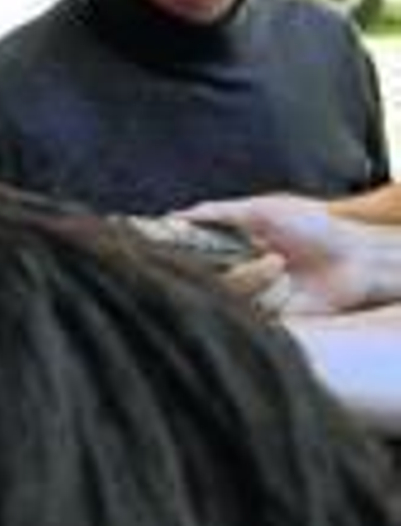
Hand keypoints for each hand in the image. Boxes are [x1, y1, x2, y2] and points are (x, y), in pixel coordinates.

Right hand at [180, 195, 380, 315]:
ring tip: (281, 265)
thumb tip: (178, 215)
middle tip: (262, 255)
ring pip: (229, 295)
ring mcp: (255, 294)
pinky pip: (254, 313)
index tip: (167, 251)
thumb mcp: (263, 209)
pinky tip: (290, 286)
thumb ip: (219, 212)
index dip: (179, 254)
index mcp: (232, 244)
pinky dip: (271, 296)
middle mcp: (238, 269)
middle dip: (229, 265)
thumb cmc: (315, 227)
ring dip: (255, 277)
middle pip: (205, 279)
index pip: (193, 252)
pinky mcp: (273, 315)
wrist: (358, 259)